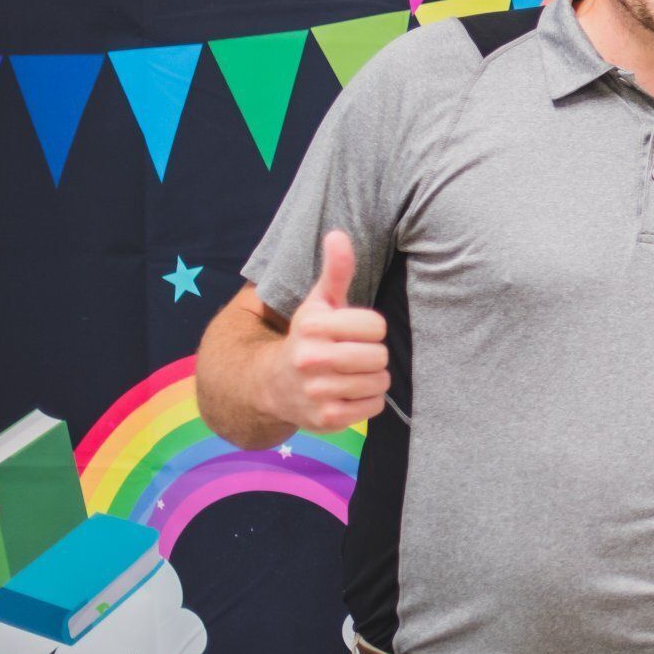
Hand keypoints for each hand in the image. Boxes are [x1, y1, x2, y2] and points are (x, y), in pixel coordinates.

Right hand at [269, 231, 388, 432]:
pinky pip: (373, 406)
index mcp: (313, 325)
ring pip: (379, 382)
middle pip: (379, 356)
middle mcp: (312, 359)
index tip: (353, 332)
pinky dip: (367, 401)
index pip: (376, 325)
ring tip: (350, 374)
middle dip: (371, 355)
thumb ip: (335, 271)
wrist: (273, 385)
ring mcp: (318, 391)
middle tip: (352, 356)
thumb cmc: (308, 338)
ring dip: (371, 378)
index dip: (369, 329)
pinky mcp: (327, 419)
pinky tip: (347, 393)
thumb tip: (338, 234)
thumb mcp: (318, 303)